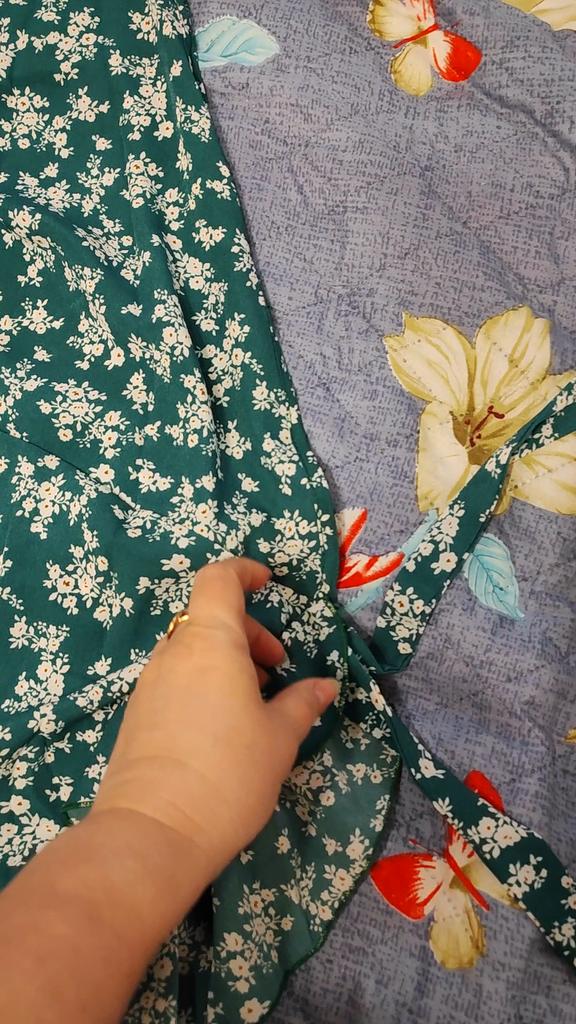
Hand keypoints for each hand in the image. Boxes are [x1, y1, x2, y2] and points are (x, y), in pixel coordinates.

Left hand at [91, 558, 338, 883]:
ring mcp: (150, 684)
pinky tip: (223, 726)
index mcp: (209, 643)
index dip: (244, 571)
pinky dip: (203, 682)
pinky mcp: (137, 715)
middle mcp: (174, 653)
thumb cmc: (228, 774)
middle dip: (249, 631)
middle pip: (209, 616)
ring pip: (191, 650)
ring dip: (226, 660)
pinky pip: (176, 678)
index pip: (218, 579)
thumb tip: (324, 685)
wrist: (153, 833)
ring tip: (255, 702)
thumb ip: (302, 703)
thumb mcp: (279, 738)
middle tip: (277, 669)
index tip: (269, 583)